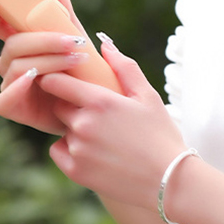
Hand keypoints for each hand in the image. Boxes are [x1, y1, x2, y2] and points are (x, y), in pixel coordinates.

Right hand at [0, 0, 91, 133]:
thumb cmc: (81, 66)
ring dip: (49, 60)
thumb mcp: (74, 31)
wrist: (92, 105)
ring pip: (17, 66)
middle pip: (13, 44)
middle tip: (74, 40)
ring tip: (77, 59)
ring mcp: (9, 83)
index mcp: (22, 39)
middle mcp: (10, 60)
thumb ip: (59, 6)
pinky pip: (4, 97)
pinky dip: (19, 87)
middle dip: (44, 40)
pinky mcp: (11, 106)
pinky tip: (39, 80)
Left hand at [41, 39, 188, 207]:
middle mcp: (83, 124)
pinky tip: (93, 149)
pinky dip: (69, 148)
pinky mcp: (76, 172)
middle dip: (71, 104)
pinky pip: (58, 151)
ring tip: (102, 134)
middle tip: (94, 110)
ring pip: (62, 129)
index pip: (57, 83)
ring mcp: (78, 150)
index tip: (60, 79)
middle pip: (59, 106)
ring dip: (73, 127)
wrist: (167, 179)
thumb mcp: (147, 94)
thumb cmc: (160, 133)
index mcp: (100, 101)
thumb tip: (105, 44)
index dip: (55, 79)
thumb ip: (124, 67)